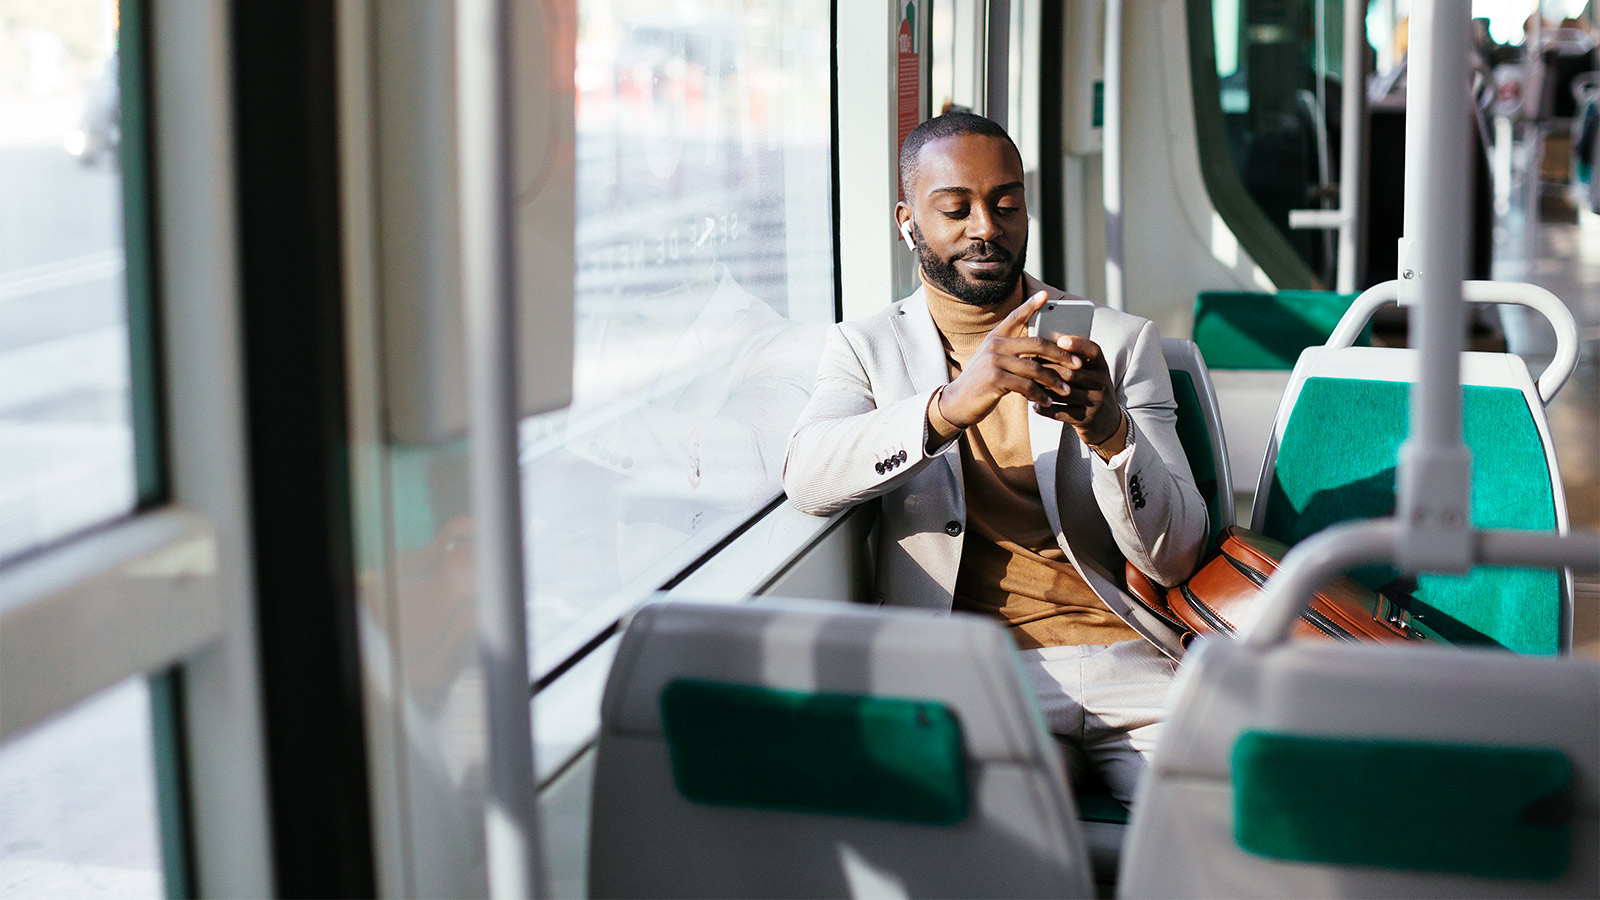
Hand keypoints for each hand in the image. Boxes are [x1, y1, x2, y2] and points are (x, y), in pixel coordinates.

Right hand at [936, 291, 1079, 427]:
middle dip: (1060, 355)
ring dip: (1054, 381)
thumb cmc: (981, 384)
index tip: (1045, 295)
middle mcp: (994, 345)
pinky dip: (1040, 395)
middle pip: (1036, 344)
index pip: (1015, 317)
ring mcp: (993, 361)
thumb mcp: (992, 362)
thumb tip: (1039, 352)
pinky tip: (1047, 402)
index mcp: (994, 338)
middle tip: (1077, 364)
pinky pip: (1026, 386)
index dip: (1030, 305)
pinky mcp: (994, 379)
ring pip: (1034, 368)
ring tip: (1066, 390)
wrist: (957, 403)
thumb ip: (1010, 354)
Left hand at [1034, 334, 1121, 449]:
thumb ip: (1076, 362)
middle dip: (1048, 368)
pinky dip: (1045, 408)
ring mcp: (1096, 403)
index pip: (1093, 351)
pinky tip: (1033, 403)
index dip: (1078, 344)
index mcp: (1102, 368)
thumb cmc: (1091, 391)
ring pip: (1063, 393)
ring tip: (1026, 384)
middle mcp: (1102, 384)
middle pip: (1072, 373)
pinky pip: (1061, 412)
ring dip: (1042, 389)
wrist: (1108, 423)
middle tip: (1029, 365)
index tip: (1059, 340)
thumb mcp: (1092, 375)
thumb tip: (1046, 343)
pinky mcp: (1086, 419)